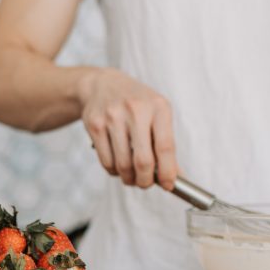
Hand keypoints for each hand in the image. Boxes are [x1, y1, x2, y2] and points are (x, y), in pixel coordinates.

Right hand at [78, 68, 177, 189]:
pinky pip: (106, 161)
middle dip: (145, 180)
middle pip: (143, 160)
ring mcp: (113, 117)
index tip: (169, 185)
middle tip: (145, 184)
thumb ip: (165, 143)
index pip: (166, 146)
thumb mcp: (156, 114)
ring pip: (122, 164)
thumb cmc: (136, 103)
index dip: (168, 171)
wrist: (102, 84)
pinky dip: (114, 171)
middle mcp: (136, 110)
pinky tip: (117, 165)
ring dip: (128, 178)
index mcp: (158, 107)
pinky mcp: (95, 125)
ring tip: (131, 176)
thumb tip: (174, 175)